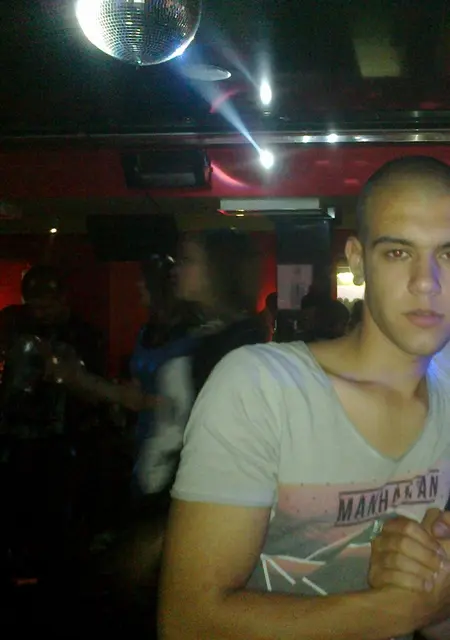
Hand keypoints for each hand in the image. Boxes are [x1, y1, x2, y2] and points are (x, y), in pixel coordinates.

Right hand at [369, 510, 449, 627]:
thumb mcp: (444, 543)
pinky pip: (389, 576)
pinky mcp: (373, 574)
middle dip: (425, 557)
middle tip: (440, 568)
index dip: (426, 539)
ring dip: (419, 570)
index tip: (442, 553)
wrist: (424, 596)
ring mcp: (376, 557)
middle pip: (402, 543)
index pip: (408, 526)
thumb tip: (437, 527)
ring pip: (395, 559)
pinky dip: (410, 582)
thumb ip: (445, 525)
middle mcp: (383, 538)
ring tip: (433, 580)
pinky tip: (424, 587)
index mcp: (397, 527)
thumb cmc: (433, 565)